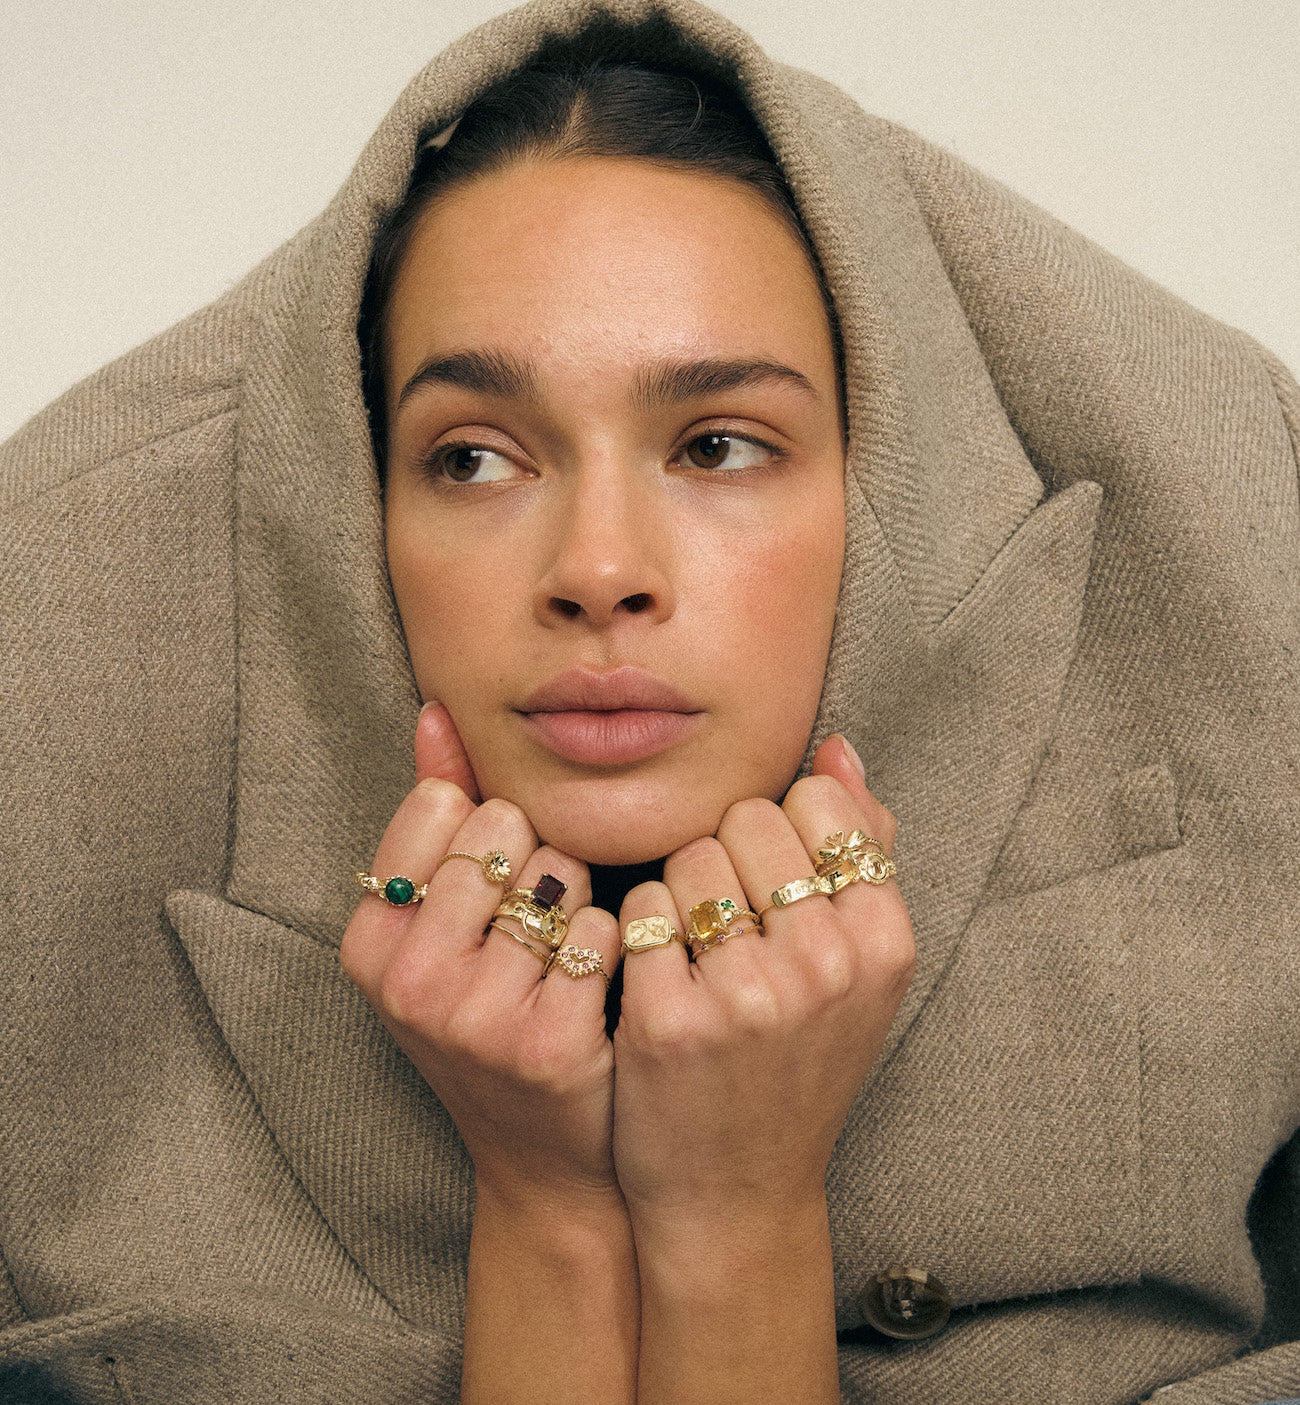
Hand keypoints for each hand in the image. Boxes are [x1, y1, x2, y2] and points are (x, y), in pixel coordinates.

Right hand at [339, 703, 623, 1207]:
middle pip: (504, 829)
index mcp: (367, 944)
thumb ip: (437, 812)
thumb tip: (437, 710)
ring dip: (583, 899)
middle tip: (534, 929)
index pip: (444, 803)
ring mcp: (476, 1017)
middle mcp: (408, 981)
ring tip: (565, 958)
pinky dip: (618, 943)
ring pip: (564, 870)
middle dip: (538, 860)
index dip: (490, 831)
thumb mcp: (440, 925)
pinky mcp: (552, 1042)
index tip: (496, 886)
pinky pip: (609, 926)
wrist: (546, 1155)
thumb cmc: (493, 1016)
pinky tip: (603, 989)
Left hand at [611, 734, 914, 1225]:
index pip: (815, 801)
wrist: (737, 1189)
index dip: (781, 836)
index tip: (777, 892)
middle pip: (748, 818)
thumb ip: (861, 849)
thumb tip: (836, 745)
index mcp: (884, 940)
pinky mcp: (670, 1020)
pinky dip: (639, 934)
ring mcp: (749, 994)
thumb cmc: (799, 1060)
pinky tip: (659, 982)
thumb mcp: (860, 967)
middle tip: (733, 930)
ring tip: (699, 957)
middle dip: (729, 858)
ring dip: (680, 894)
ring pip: (690, 855)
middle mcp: (827, 963)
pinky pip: (640, 908)